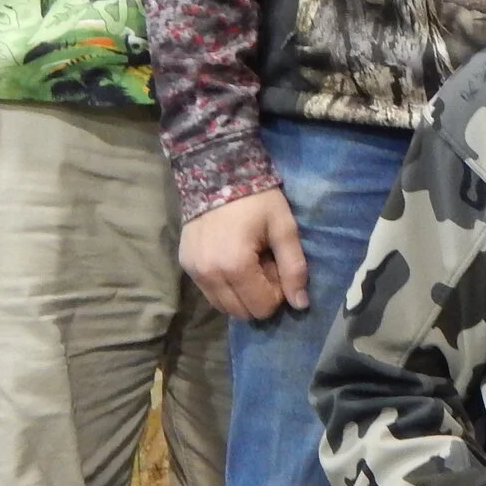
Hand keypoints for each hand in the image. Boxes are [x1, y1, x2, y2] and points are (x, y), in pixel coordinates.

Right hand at [179, 188, 309, 319]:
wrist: (217, 172)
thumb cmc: (257, 199)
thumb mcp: (284, 228)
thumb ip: (294, 268)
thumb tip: (300, 304)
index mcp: (235, 266)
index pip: (262, 307)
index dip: (277, 293)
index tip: (277, 266)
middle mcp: (209, 275)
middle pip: (242, 312)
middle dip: (259, 295)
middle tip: (264, 265)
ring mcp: (193, 272)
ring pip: (223, 307)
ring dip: (241, 294)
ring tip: (248, 263)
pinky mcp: (185, 266)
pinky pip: (209, 293)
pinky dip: (224, 286)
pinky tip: (231, 261)